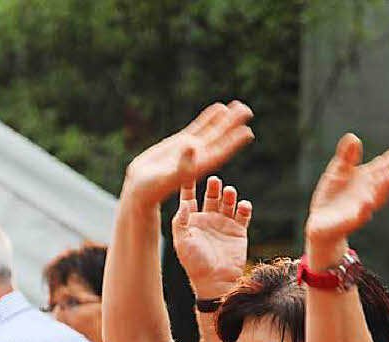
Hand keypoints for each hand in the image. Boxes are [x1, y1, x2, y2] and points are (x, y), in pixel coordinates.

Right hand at [124, 102, 253, 207]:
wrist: (140, 188)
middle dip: (234, 125)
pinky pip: (199, 127)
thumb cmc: (151, 189)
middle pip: (221, 138)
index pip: (220, 152)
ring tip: (239, 105)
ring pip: (212, 130)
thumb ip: (181, 164)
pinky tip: (219, 108)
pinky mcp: (181, 142)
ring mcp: (191, 148)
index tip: (247, 132)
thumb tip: (192, 146)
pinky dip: (209, 118)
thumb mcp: (167, 178)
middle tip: (248, 111)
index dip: (234, 142)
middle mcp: (199, 157)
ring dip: (225, 119)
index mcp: (198, 167)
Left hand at [172, 176, 251, 298]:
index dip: (188, 184)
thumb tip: (183, 204)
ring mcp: (223, 224)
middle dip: (212, 187)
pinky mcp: (239, 231)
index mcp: (191, 221)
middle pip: (210, 196)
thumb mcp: (182, 242)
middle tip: (214, 180)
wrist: (215, 281)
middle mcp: (207, 220)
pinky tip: (243, 205)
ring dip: (229, 195)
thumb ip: (180, 222)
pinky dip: (244, 207)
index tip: (188, 170)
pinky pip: (243, 214)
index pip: (189, 198)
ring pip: (227, 202)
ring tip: (229, 191)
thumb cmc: (195, 264)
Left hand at [305, 133, 388, 258]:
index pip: (384, 167)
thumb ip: (346, 156)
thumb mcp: (337, 172)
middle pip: (383, 181)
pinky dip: (364, 209)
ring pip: (376, 198)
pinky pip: (359, 215)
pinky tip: (367, 201)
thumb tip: (353, 137)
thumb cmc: (332, 196)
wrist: (320, 224)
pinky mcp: (350, 221)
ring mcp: (361, 207)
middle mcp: (369, 192)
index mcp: (367, 178)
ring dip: (384, 188)